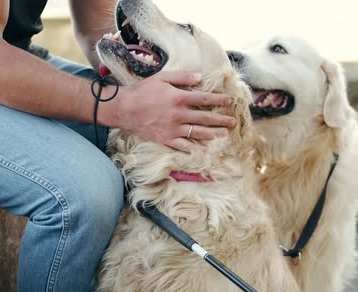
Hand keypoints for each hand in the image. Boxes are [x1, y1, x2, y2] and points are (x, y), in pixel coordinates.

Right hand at [102, 71, 235, 151]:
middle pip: (205, 118)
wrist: (124, 109)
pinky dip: (195, 148)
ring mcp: (173, 129)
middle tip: (233, 122)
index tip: (230, 101)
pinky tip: (205, 150)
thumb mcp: (162, 78)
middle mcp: (178, 114)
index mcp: (178, 98)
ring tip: (225, 135)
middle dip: (221, 120)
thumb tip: (201, 76)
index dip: (219, 100)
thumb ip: (182, 77)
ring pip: (198, 133)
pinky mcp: (166, 139)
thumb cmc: (143, 91)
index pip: (205, 99)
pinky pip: (184, 145)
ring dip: (213, 134)